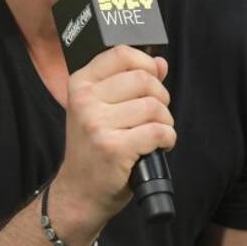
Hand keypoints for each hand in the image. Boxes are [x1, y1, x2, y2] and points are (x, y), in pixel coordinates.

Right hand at [56, 45, 174, 223]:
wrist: (79, 191)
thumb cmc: (93, 149)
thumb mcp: (100, 108)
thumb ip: (128, 82)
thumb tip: (160, 63)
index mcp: (80, 84)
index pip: (122, 54)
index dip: (146, 64)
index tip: (153, 79)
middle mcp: (85, 101)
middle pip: (144, 80)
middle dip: (161, 98)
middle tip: (155, 115)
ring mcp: (97, 124)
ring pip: (154, 107)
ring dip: (165, 122)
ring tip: (154, 134)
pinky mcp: (114, 148)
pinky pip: (158, 131)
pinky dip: (167, 139)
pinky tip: (157, 146)